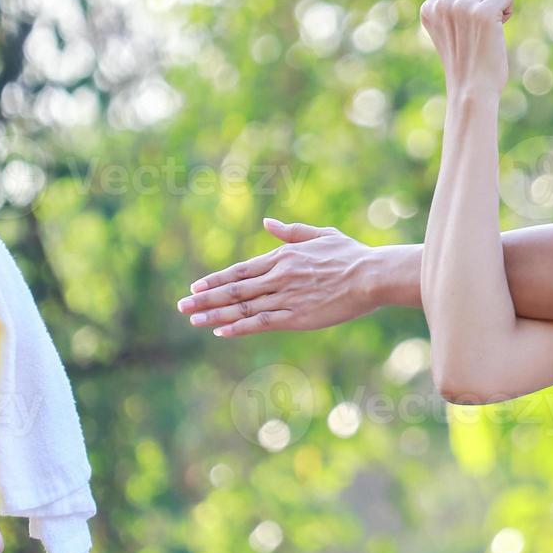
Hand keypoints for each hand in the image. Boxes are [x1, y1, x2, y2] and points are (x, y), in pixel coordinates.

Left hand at [177, 219, 377, 336]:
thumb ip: (291, 231)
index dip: (216, 279)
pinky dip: (239, 326)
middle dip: (205, 297)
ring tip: (193, 319)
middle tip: (182, 304)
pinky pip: (261, 322)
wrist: (371, 275)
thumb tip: (268, 222)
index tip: (196, 285)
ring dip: (215, 314)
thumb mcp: (320, 234)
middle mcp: (278, 276)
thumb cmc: (350, 255)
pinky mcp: (296, 316)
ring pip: (242, 307)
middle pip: (234, 289)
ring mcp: (285, 297)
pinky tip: (221, 331)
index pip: (240, 270)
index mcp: (282, 256)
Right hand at [419, 0, 513, 94]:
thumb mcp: (450, 29)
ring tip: (489, 31)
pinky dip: (509, 7)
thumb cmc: (467, 62)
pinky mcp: (483, 12)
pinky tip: (500, 27)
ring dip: (499, 4)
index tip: (470, 23)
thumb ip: (455, 3)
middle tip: (482, 27)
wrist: (472, 90)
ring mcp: (462, 7)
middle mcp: (442, 4)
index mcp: (429, 8)